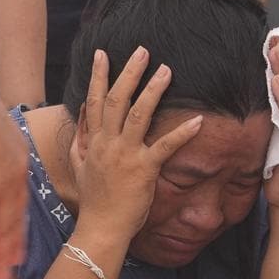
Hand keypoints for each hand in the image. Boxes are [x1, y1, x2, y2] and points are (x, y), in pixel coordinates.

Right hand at [0, 90, 27, 278]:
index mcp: (18, 161)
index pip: (19, 197)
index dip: (18, 217)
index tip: (19, 232)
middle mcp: (12, 179)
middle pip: (14, 217)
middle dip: (14, 242)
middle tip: (15, 263)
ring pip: (0, 228)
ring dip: (0, 253)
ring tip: (0, 274)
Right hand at [71, 47, 202, 240]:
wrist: (100, 227)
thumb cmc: (94, 199)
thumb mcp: (79, 164)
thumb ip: (81, 137)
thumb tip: (84, 111)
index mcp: (93, 141)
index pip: (94, 100)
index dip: (98, 75)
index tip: (102, 53)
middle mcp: (107, 143)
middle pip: (116, 99)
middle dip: (129, 72)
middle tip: (143, 51)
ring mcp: (125, 155)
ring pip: (138, 114)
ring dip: (153, 90)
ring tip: (166, 70)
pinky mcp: (144, 169)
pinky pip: (165, 146)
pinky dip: (183, 133)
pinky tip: (199, 121)